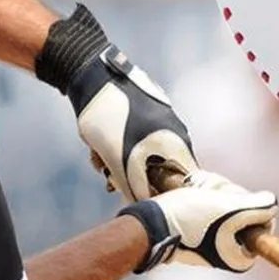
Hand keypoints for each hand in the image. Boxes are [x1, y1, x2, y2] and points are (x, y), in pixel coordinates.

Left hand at [35, 4, 198, 199]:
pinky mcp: (146, 112)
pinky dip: (118, 145)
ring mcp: (160, 120)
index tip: (146, 200)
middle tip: (111, 179)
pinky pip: (135, 139)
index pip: (185, 180)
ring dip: (121, 162)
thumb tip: (140, 205)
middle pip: (161, 169)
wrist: (93, 75)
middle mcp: (174, 131)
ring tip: (99, 158)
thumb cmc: (110, 117)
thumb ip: (133, 186)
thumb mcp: (118, 159)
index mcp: (176, 142)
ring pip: (143, 154)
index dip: (166, 194)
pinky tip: (97, 144)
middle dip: (134, 177)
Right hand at [119, 171, 277, 272]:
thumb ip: (259, 208)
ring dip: (213, 190)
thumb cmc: (188, 219)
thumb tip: (272, 203)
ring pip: (226, 199)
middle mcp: (228, 249)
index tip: (231, 203)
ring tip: (195, 195)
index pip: (263, 220)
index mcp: (240, 256)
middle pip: (244, 207)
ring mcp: (213, 236)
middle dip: (227, 194)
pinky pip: (211, 199)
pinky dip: (203, 191)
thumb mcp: (230, 210)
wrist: (149, 222)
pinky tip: (189, 193)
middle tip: (208, 199)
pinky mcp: (199, 223)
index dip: (251, 204)